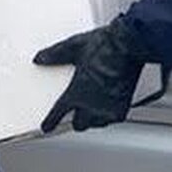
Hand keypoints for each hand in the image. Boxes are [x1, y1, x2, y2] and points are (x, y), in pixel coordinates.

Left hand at [34, 18, 148, 132]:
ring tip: (94, 107)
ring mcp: (108, 107)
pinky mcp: (123, 106)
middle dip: (77, 119)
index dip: (50, 122)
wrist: (130, 44)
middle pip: (79, 124)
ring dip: (93, 118)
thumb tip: (40, 59)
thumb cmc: (106, 45)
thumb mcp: (74, 46)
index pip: (58, 113)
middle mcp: (91, 104)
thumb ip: (55, 55)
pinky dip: (108, 114)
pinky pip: (112, 119)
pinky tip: (108, 104)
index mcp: (77, 92)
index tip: (46, 126)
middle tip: (77, 112)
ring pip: (96, 123)